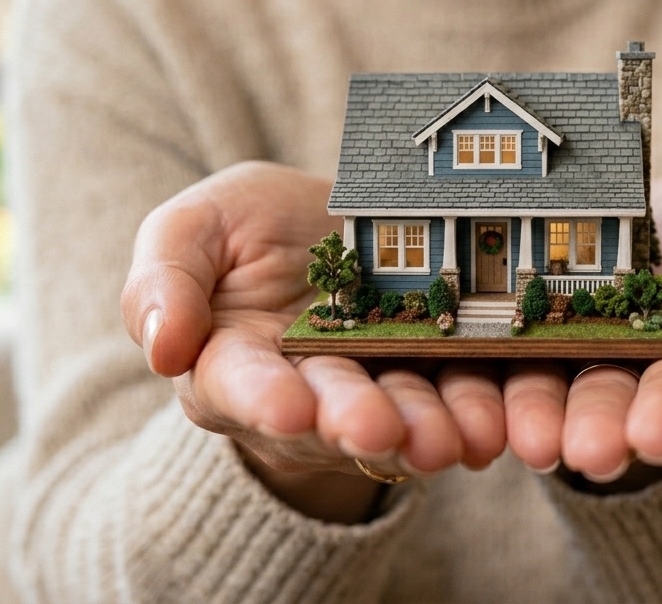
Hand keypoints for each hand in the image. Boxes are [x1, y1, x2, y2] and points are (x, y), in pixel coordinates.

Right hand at [120, 162, 506, 521]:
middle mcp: (304, 394)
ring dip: (427, 430)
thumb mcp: (194, 230)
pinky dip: (482, 414)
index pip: (240, 387)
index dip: (264, 400)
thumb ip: (164, 279)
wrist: (334, 224)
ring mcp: (377, 390)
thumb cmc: (248, 231)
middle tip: (378, 428)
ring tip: (453, 437)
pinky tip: (500, 424)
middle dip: (355, 421)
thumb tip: (162, 347)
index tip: (288, 409)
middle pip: (329, 414)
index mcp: (230, 365)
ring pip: (403, 416)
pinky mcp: (440, 377)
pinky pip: (463, 399)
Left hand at [502, 164, 661, 484]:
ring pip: (595, 410)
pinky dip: (515, 412)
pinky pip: (527, 392)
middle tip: (645, 438)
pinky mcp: (545, 367)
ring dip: (580, 430)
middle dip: (659, 424)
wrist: (645, 205)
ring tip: (559, 445)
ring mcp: (610, 378)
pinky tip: (506, 427)